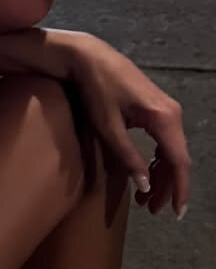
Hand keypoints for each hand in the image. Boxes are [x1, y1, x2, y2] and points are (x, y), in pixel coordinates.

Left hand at [65, 33, 190, 217]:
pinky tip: (145, 173)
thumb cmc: (95, 89)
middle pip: (177, 159)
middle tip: (151, 210)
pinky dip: (157, 159)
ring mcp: (166, 109)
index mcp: (164, 118)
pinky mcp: (156, 107)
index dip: (178, 189)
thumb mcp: (107, 127)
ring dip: (161, 175)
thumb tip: (145, 186)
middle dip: (166, 187)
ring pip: (171, 151)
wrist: (88, 56)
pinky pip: (164, 140)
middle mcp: (172, 113)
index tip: (175, 212)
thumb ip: (128, 157)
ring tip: (145, 199)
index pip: (179, 162)